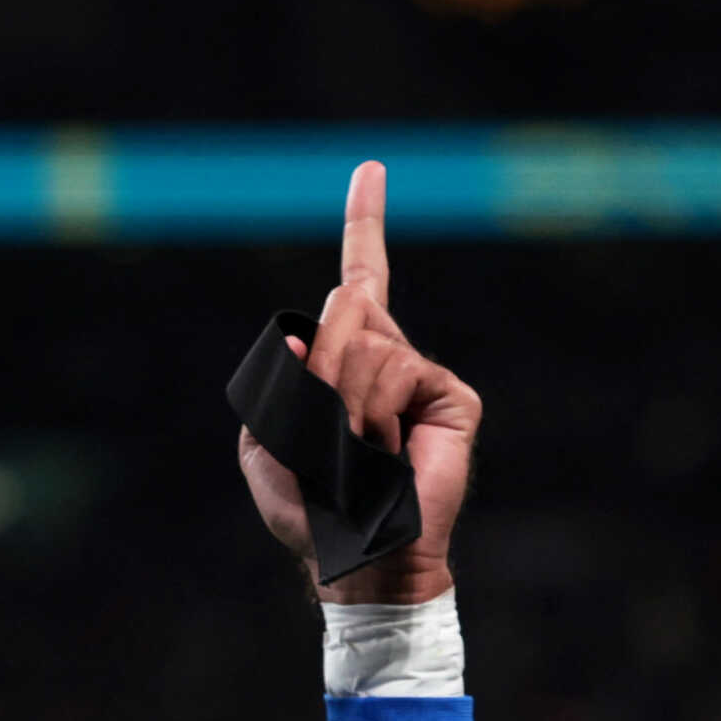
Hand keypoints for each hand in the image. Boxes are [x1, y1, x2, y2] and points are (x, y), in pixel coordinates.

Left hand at [237, 160, 481, 605]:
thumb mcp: (267, 445)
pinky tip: (384, 452)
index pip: (359, 281)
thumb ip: (279, 387)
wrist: (356, 553)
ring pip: (365, 348)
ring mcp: (422, 375)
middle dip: (319, 370)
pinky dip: (372, 414)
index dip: (365, 223)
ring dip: (341, 403)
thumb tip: (302, 336)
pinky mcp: (453, 397)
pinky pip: (396, 373)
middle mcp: (387, 357)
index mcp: (342, 363)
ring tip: (354, 453)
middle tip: (325, 434)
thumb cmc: (308, 506)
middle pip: (345, 313)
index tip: (370, 167)